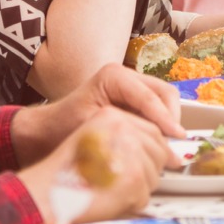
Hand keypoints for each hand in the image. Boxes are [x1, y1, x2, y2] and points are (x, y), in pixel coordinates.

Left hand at [12, 64, 181, 165]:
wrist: (45, 133)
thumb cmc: (62, 130)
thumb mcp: (93, 129)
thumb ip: (128, 134)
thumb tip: (161, 148)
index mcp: (114, 76)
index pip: (149, 96)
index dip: (165, 118)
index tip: (177, 137)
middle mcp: (126, 76)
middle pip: (164, 94)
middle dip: (172, 118)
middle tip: (174, 144)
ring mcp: (133, 87)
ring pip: (165, 102)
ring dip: (169, 124)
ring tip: (167, 147)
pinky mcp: (135, 101)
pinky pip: (157, 111)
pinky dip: (161, 127)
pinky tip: (158, 145)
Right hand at [18, 107, 173, 223]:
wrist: (43, 192)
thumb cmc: (65, 172)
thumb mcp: (95, 141)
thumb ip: (128, 140)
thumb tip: (175, 158)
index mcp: (111, 115)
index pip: (151, 128)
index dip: (158, 146)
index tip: (165, 159)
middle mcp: (121, 127)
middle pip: (159, 148)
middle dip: (152, 166)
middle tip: (130, 178)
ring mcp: (129, 151)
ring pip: (155, 171)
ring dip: (140, 186)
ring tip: (113, 188)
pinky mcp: (132, 176)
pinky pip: (145, 192)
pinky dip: (131, 201)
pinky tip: (110, 199)